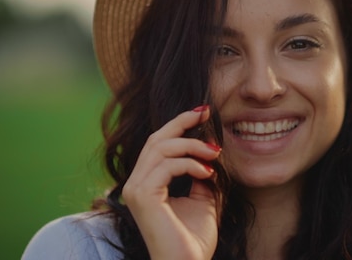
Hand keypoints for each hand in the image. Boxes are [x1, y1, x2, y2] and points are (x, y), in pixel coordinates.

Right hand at [122, 105, 220, 259]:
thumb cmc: (194, 239)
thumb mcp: (203, 199)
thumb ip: (201, 175)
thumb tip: (209, 151)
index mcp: (147, 182)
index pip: (159, 143)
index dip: (179, 123)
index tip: (204, 112)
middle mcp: (136, 183)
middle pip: (157, 138)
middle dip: (183, 123)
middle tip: (208, 115)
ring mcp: (136, 189)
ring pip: (161, 147)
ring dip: (192, 145)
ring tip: (215, 153)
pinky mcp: (142, 195)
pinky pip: (166, 165)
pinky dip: (189, 163)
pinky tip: (207, 172)